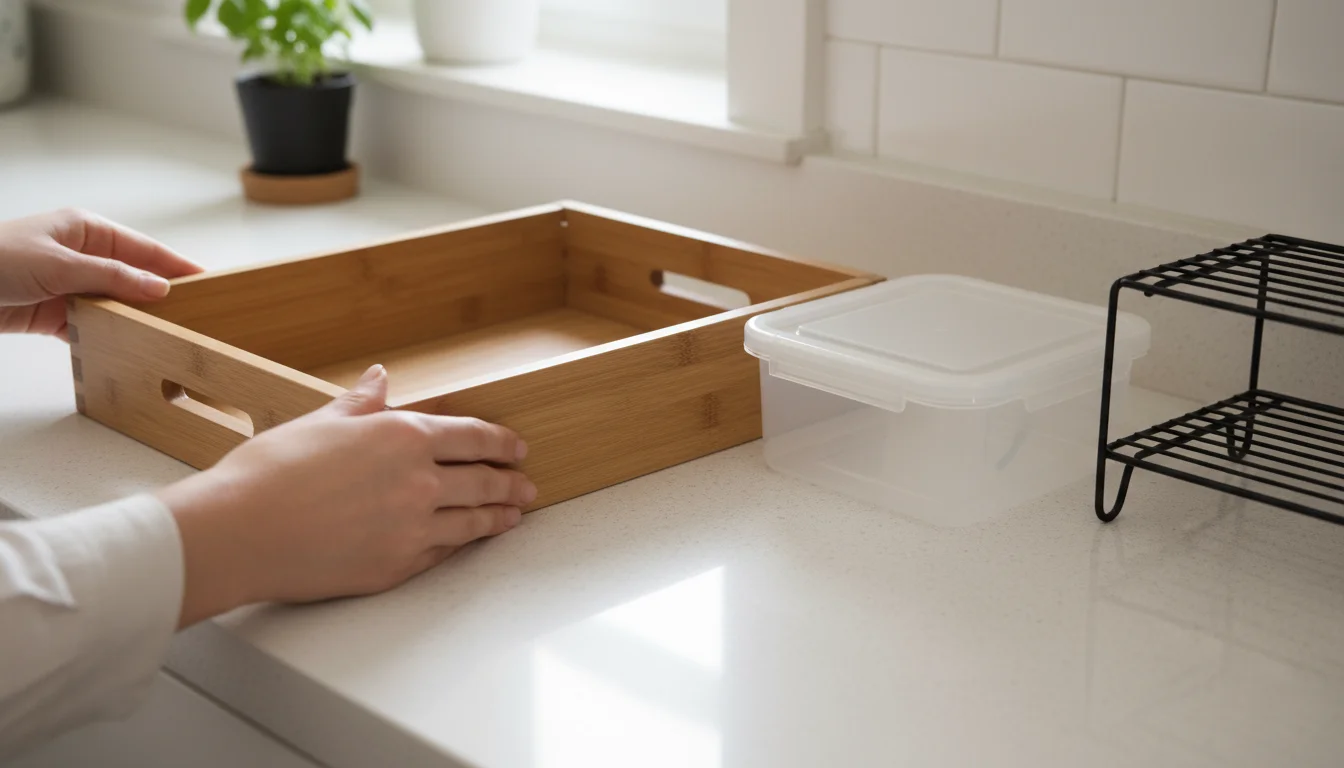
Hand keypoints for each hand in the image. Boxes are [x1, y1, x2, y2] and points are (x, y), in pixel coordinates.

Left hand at [0, 208, 200, 335]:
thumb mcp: (59, 263)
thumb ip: (111, 276)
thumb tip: (157, 286)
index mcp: (86, 230)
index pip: (144, 248)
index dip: (176, 264)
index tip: (207, 280)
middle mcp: (82, 256)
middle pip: (134, 278)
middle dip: (160, 295)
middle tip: (195, 314)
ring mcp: (69, 286)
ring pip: (115, 304)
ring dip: (133, 319)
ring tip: (166, 335)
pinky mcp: (55, 314)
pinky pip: (93, 326)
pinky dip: (108, 337)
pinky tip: (127, 347)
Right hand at [157, 365, 534, 626]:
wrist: (240, 531)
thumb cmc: (269, 472)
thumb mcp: (320, 421)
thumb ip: (360, 404)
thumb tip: (380, 378)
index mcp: (403, 436)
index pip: (470, 436)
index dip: (499, 441)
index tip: (516, 446)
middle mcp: (419, 481)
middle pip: (482, 480)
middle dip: (510, 482)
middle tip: (526, 485)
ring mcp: (412, 527)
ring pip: (471, 521)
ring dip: (498, 517)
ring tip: (513, 516)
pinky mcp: (397, 565)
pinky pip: (443, 553)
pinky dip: (463, 544)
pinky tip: (469, 542)